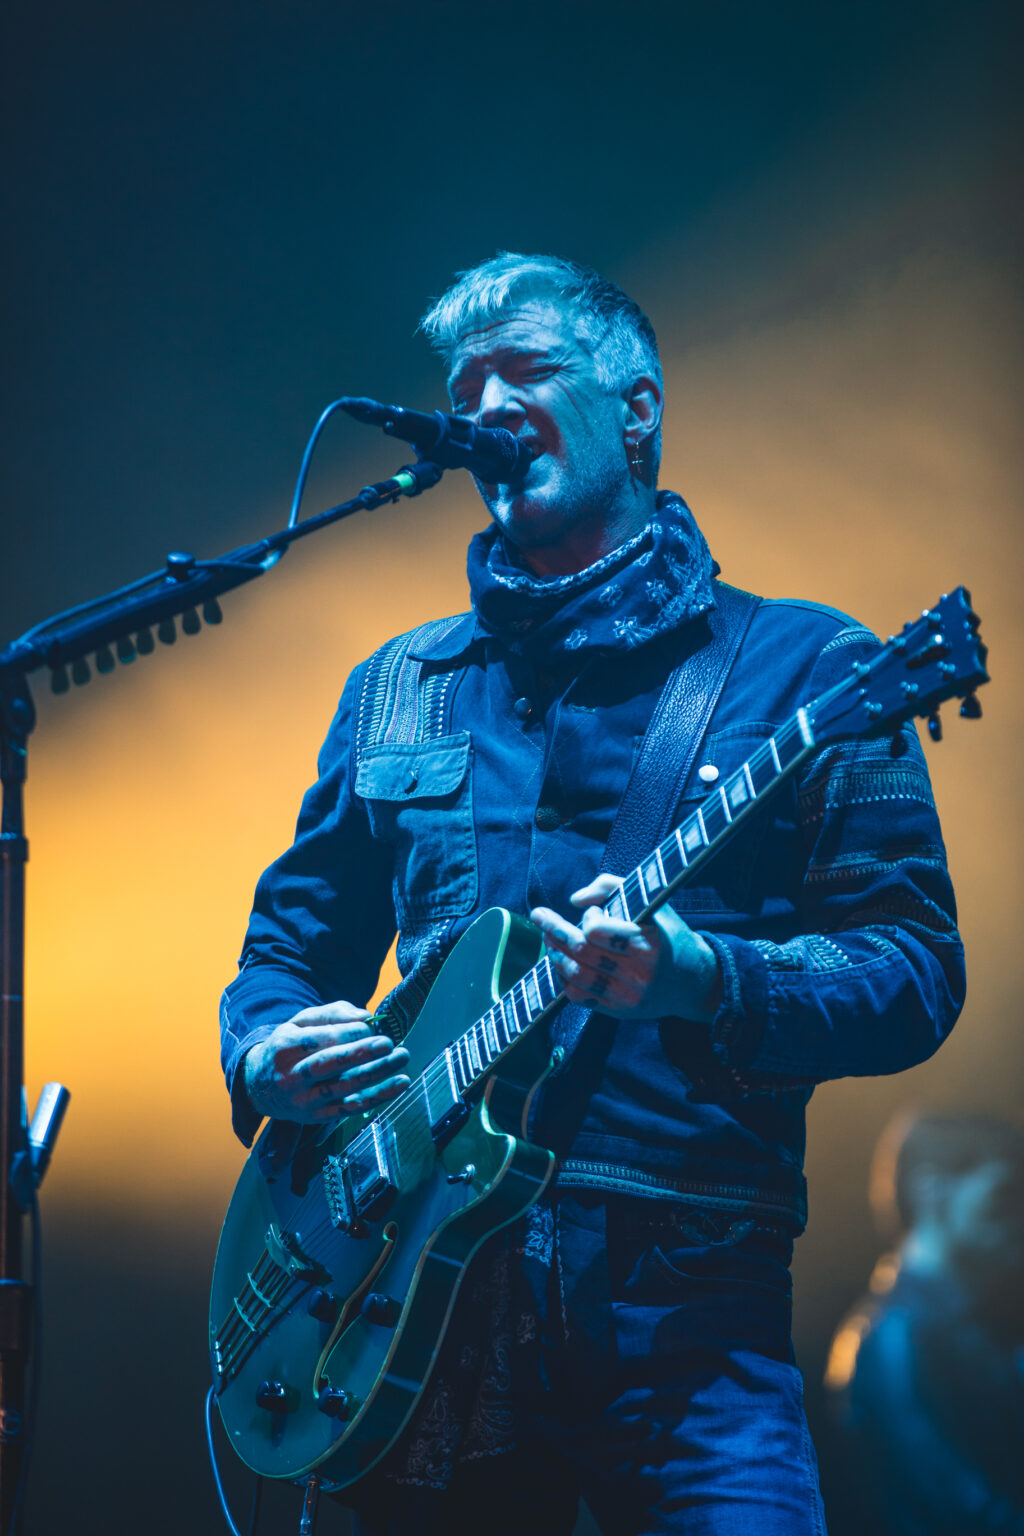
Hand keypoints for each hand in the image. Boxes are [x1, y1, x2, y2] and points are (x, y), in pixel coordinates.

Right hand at [243, 1001, 409, 1123]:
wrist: (259, 1086)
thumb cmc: (288, 1048)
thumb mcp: (299, 1023)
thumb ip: (332, 1014)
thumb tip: (365, 1016)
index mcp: (285, 1047)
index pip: (320, 1039)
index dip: (349, 1032)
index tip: (372, 1026)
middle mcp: (291, 1077)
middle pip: (329, 1064)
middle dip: (360, 1053)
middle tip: (387, 1043)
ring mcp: (304, 1100)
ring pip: (343, 1088)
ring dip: (376, 1074)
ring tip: (401, 1057)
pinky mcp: (317, 1117)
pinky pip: (351, 1108)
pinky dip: (378, 1097)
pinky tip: (400, 1084)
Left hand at [530, 873, 722, 1022]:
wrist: (693, 982)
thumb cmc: (668, 935)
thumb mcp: (651, 903)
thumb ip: (612, 887)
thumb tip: (575, 899)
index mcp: (649, 943)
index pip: (597, 930)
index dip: (587, 918)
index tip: (592, 913)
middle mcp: (639, 973)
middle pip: (580, 951)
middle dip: (554, 930)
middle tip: (541, 917)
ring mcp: (627, 996)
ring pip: (575, 975)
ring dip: (555, 954)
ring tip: (549, 939)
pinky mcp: (619, 1011)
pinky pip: (579, 996)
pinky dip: (563, 978)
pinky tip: (561, 963)